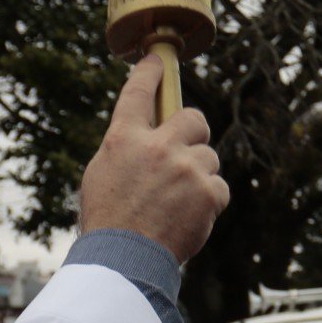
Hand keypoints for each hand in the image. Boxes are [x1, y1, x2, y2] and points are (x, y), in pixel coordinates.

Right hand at [78, 54, 229, 264]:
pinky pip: (219, 187)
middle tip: (185, 154)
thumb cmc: (108, 224)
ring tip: (178, 204)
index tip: (158, 60)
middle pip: (194, 118)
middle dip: (194, 133)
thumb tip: (147, 137)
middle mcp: (157, 146)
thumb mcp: (102, 176)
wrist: (125, 262)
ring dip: (199, 176)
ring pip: (208, 157)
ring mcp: (186, 167)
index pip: (138, 93)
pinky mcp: (208, 191)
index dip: (150, 72)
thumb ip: (126, 150)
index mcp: (123, 139)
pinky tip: (190, 218)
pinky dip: (209, 202)